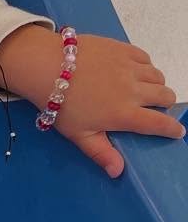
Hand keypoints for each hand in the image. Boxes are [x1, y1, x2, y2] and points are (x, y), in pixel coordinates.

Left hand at [0, 25, 182, 176]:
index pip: (160, 123)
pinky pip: (145, 58)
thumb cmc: (61, 104)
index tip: (177, 131)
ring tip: (143, 89)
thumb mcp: (79, 134)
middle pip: (165, 96)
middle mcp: (134, 90)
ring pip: (158, 76)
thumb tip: (118, 172)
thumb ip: (101, 152)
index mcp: (125, 114)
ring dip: (155, 84)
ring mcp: (129, 67)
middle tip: (152, 107)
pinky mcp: (122, 49)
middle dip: (164, 104)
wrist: (46, 66)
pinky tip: (133, 71)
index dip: (173, 129)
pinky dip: (145, 65)